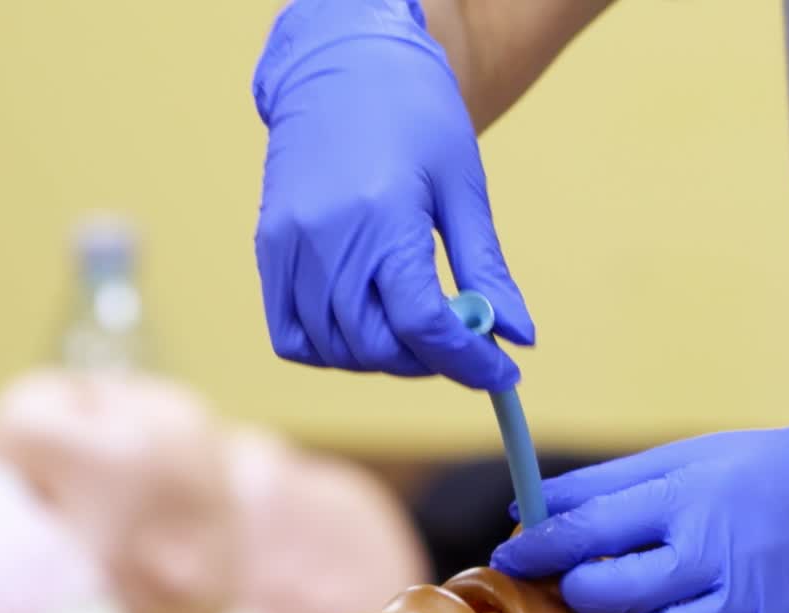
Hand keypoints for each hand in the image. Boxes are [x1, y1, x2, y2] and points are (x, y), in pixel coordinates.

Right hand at [252, 0, 532, 389]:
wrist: (343, 61)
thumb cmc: (413, 114)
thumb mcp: (463, 188)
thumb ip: (487, 270)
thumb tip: (519, 338)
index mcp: (383, 217)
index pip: (423, 324)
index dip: (467, 362)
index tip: (501, 375)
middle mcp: (327, 237)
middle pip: (379, 346)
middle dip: (429, 361)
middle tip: (458, 343)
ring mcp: (289, 246)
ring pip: (336, 350)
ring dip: (384, 359)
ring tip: (415, 329)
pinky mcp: (269, 249)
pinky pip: (291, 336)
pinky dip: (332, 350)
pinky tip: (365, 327)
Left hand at [491, 402, 788, 612]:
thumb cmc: (756, 476)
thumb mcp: (681, 459)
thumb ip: (602, 486)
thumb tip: (525, 508)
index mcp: (685, 499)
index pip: (587, 531)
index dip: (537, 551)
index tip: (511, 560)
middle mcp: (715, 553)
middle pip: (614, 595)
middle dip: (582, 595)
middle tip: (584, 588)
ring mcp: (749, 605)